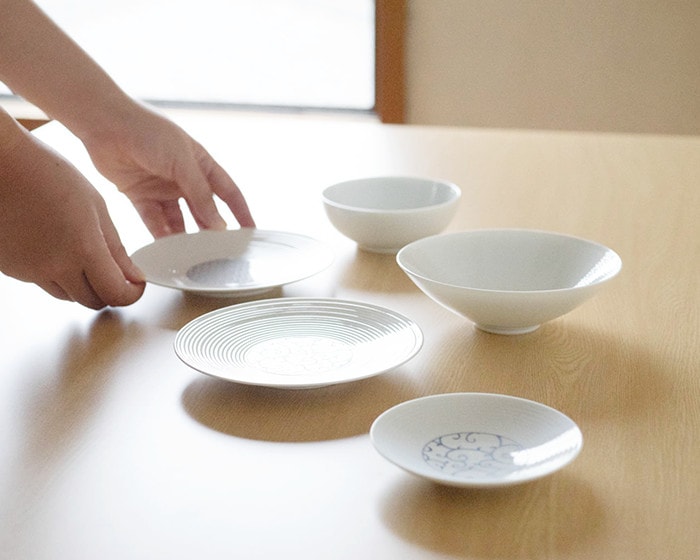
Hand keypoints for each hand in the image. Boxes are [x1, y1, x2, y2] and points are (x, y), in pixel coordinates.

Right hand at [0, 130, 144, 308]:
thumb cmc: (45, 173)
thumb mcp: (95, 205)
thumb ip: (116, 247)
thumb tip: (133, 275)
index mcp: (83, 249)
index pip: (115, 294)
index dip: (131, 294)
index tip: (135, 285)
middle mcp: (55, 267)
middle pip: (93, 301)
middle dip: (109, 291)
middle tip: (115, 272)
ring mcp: (29, 271)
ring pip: (68, 296)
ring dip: (82, 285)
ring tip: (83, 256)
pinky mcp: (11, 269)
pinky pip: (43, 283)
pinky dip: (57, 275)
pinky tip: (55, 248)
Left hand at [81, 103, 254, 237]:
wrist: (105, 123)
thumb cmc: (148, 131)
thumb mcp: (182, 162)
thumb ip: (201, 194)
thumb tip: (219, 225)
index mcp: (201, 163)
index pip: (228, 192)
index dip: (240, 212)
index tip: (250, 232)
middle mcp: (183, 177)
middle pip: (204, 210)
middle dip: (212, 231)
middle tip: (220, 253)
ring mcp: (162, 187)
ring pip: (179, 219)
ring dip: (185, 237)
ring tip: (192, 256)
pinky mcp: (139, 194)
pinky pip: (153, 220)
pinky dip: (159, 234)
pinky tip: (166, 250)